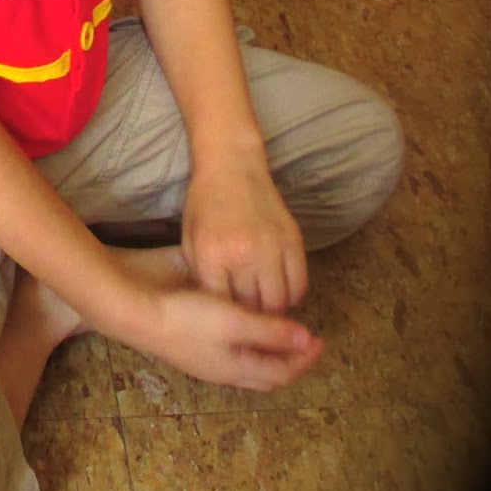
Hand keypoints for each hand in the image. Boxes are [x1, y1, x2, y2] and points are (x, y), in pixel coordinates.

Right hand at [141, 285, 322, 391]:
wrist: (137, 315)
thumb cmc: (188, 318)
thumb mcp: (235, 321)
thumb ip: (271, 332)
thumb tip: (307, 340)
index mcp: (237, 369)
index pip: (282, 373)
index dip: (304, 359)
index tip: (321, 340)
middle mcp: (224, 372)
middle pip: (266, 375)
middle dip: (290, 361)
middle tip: (306, 342)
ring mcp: (206, 362)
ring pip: (249, 367)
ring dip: (269, 355)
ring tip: (280, 335)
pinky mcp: (193, 348)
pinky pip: (233, 356)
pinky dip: (250, 346)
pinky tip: (245, 327)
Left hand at [182, 151, 307, 313]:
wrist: (232, 166)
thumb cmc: (205, 204)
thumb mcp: (190, 241)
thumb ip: (203, 277)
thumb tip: (219, 311)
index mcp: (213, 255)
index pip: (223, 306)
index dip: (225, 320)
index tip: (226, 325)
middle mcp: (244, 254)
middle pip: (254, 309)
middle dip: (250, 321)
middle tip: (248, 324)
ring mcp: (272, 247)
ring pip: (280, 302)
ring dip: (273, 312)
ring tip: (264, 312)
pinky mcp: (293, 240)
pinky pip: (300, 283)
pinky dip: (291, 296)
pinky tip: (281, 294)